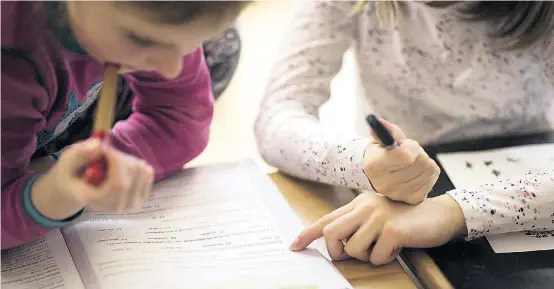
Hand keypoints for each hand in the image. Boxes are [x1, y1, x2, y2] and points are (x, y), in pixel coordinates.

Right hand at [32, 139, 153, 219]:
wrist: (78, 190)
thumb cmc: (72, 175)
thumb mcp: (68, 161)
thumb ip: (80, 153)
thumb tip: (100, 145)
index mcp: (97, 202)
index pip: (119, 184)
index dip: (116, 160)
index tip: (105, 148)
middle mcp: (118, 207)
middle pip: (132, 173)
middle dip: (120, 156)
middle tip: (105, 155)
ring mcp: (133, 204)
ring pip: (142, 169)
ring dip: (128, 159)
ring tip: (112, 164)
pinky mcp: (143, 197)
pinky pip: (148, 172)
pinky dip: (136, 163)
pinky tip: (122, 169)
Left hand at [290, 192, 466, 264]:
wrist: (439, 214)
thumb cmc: (406, 219)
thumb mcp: (377, 216)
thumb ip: (357, 226)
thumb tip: (338, 249)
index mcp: (358, 203)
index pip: (327, 219)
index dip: (308, 234)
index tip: (294, 245)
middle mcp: (364, 206)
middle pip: (332, 233)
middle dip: (337, 251)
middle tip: (352, 254)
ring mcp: (378, 217)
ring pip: (353, 249)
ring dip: (367, 256)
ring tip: (385, 246)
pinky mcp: (392, 230)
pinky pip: (375, 257)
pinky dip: (385, 259)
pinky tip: (398, 247)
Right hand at [363, 119, 439, 203]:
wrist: (376, 176)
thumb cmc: (381, 153)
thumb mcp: (380, 140)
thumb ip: (386, 131)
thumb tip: (381, 123)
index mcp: (374, 165)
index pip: (405, 156)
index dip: (410, 146)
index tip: (405, 145)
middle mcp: (385, 183)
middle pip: (421, 162)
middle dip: (418, 152)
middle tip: (408, 153)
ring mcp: (399, 194)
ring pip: (429, 170)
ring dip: (424, 162)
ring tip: (412, 162)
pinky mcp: (412, 199)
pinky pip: (432, 179)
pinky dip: (428, 173)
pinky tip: (416, 172)